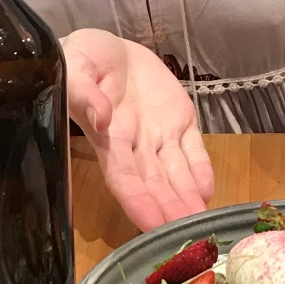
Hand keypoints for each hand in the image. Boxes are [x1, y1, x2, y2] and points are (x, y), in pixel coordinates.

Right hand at [62, 29, 213, 230]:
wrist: (109, 48)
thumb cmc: (83, 59)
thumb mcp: (76, 67)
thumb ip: (84, 93)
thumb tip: (101, 117)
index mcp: (108, 136)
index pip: (122, 176)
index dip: (137, 200)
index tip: (151, 223)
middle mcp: (135, 144)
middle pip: (153, 182)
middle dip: (169, 208)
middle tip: (187, 235)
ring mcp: (160, 133)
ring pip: (175, 171)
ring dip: (187, 197)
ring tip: (201, 222)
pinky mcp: (180, 119)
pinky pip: (193, 148)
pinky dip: (201, 168)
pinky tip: (208, 190)